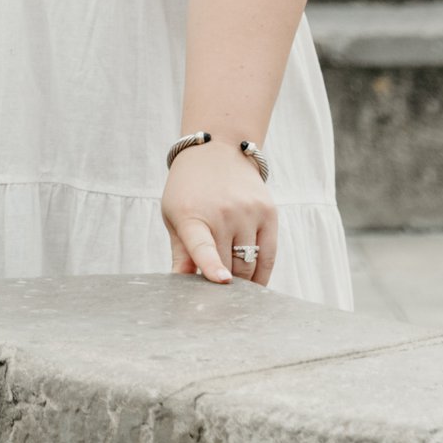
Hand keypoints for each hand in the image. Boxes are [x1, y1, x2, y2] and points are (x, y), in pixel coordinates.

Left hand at [163, 142, 276, 288]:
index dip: (211, 265)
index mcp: (191, 215)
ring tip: (232, 284)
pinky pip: (269, 256)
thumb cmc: (189, 189)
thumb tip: (180, 285)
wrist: (217, 149)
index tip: (222, 281)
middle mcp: (222, 213)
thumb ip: (181, 252)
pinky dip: (262, 275)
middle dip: (222, 285)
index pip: (202, 246)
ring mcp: (247, 212)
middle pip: (228, 266)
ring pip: (249, 265)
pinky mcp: (268, 213)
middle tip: (216, 293)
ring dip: (242, 281)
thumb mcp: (173, 215)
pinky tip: (253, 284)